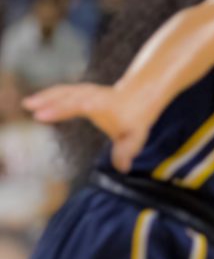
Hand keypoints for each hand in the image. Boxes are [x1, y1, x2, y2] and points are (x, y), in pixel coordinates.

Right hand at [23, 83, 154, 171]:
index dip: (61, 109)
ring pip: (64, 91)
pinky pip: (63, 91)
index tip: (43, 115)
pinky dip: (49, 95)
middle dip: (50, 102)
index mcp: (102, 105)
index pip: (78, 105)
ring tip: (27, 104)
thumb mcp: (134, 138)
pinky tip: (36, 101)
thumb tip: (122, 167)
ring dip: (46, 96)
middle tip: (31, 109)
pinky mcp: (81, 91)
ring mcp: (86, 91)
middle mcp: (92, 95)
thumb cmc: (135, 120)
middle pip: (68, 97)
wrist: (140, 98)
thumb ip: (126, 151)